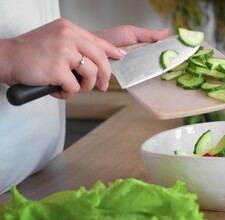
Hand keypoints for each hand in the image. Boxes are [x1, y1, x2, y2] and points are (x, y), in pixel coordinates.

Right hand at [0, 18, 168, 98]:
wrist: (6, 58)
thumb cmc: (31, 52)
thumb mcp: (56, 40)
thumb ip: (77, 46)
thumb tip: (102, 56)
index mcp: (69, 29)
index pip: (98, 41)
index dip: (113, 51)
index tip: (122, 56)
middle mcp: (68, 37)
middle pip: (101, 59)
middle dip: (105, 76)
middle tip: (104, 86)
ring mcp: (63, 52)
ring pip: (91, 74)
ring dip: (84, 86)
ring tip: (71, 87)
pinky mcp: (57, 69)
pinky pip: (75, 87)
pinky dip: (67, 93)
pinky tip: (57, 90)